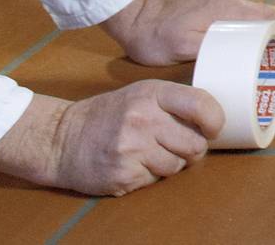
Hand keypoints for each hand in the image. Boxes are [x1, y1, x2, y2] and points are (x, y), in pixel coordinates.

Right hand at [0, 84, 223, 196]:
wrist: (60, 139)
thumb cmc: (108, 115)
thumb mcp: (140, 94)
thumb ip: (174, 102)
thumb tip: (214, 118)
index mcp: (152, 94)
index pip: (201, 104)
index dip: (215, 120)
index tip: (212, 128)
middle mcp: (143, 119)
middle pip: (195, 144)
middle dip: (192, 149)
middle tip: (178, 145)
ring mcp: (131, 149)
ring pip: (177, 166)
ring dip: (169, 164)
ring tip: (149, 153)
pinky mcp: (122, 175)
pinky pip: (154, 180)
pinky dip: (148, 175)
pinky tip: (132, 164)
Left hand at [100, 0, 274, 65]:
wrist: (135, 19)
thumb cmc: (156, 37)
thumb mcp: (180, 46)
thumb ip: (210, 45)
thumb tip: (238, 49)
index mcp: (226, 11)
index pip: (267, 20)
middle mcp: (229, 3)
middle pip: (272, 11)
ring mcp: (223, 4)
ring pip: (263, 11)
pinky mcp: (216, 7)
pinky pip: (252, 12)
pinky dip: (271, 16)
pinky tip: (274, 21)